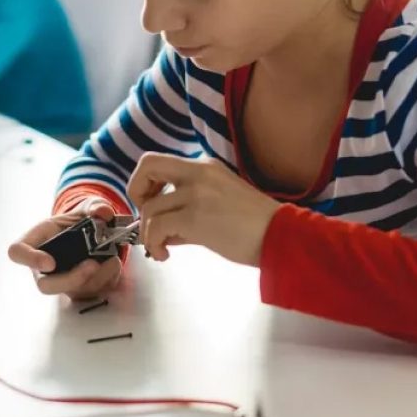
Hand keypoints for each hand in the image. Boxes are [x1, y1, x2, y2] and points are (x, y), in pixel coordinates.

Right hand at [7, 197, 122, 299]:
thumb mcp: (86, 207)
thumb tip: (103, 212)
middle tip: (91, 265)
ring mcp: (62, 281)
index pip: (17, 252)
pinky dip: (106, 280)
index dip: (29, 259)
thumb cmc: (78, 222)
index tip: (49, 263)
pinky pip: (92, 293)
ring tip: (112, 259)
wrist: (93, 233)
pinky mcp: (80, 290)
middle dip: (70, 279)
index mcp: (36, 241)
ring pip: (73, 291)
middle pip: (45, 285)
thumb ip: (94, 207)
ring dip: (96, 278)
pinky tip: (113, 264)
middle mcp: (44, 267)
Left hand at [129, 153, 279, 265]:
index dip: (146, 182)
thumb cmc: (257, 227)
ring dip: (148, 233)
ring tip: (161, 248)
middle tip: (145, 218)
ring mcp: (197, 193)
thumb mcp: (221, 204)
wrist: (281, 236)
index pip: (160, 161)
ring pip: (149, 208)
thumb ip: (189, 209)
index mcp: (205, 167)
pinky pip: (156, 227)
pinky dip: (153, 243)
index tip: (150, 204)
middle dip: (135, 192)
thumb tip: (163, 228)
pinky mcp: (195, 217)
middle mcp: (199, 173)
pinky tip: (164, 254)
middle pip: (147, 165)